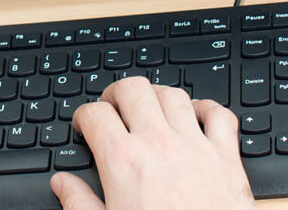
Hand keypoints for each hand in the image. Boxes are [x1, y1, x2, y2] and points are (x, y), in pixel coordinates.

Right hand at [51, 77, 256, 209]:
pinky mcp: (226, 159)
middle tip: (113, 108)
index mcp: (123, 163)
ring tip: (149, 110)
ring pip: (172, 95)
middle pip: (132, 90)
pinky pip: (219, 115)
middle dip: (116, 94)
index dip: (84, 115)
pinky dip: (206, 109)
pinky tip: (195, 117)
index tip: (85, 125)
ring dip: (156, 97)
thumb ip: (79, 204)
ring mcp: (195, 148)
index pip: (95, 114)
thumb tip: (62, 184)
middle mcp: (158, 146)